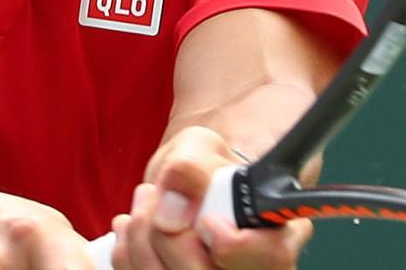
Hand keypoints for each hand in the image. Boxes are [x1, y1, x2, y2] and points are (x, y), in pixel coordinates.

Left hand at [106, 126, 311, 269]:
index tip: (206, 221)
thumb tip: (172, 208)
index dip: (234, 244)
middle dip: (170, 238)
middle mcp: (254, 267)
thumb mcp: (200, 147)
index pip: (274, 256)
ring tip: (144, 205)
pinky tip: (133, 229)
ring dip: (142, 242)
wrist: (184, 188)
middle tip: (158, 199)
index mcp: (278, 232)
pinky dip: (127, 255)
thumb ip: (191, 166)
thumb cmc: (204, 168)